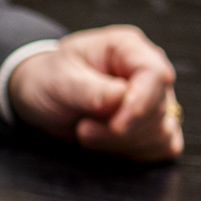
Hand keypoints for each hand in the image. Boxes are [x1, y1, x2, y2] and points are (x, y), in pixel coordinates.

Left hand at [6, 25, 182, 161]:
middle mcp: (147, 72)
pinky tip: (105, 143)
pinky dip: (134, 152)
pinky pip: (162, 147)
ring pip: (162, 132)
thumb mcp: (58, 79)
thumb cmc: (47, 78)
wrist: (38, 95)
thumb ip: (89, 89)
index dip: (141, 104)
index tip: (116, 126)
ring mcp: (154, 99)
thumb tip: (121, 98)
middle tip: (83, 129)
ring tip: (86, 131)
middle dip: (121, 130)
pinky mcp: (153, 125)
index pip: (155, 75)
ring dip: (122, 143)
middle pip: (159, 108)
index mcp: (127, 48)